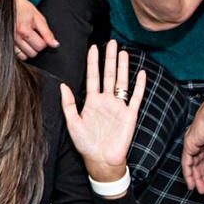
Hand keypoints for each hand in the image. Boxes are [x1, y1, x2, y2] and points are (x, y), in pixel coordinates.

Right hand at [13, 0, 57, 57]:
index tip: (41, 35)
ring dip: (28, 50)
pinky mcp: (5, 42)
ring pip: (24, 56)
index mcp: (24, 30)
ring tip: (28, 39)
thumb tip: (55, 44)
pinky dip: (21, 51)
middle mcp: (15, 37)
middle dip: (36, 46)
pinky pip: (16, 55)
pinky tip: (22, 42)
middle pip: (33, 53)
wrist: (8, 2)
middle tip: (35, 36)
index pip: (41, 46)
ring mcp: (9, 40)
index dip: (44, 41)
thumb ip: (47, 33)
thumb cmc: (22, 7)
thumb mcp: (38, 17)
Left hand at [61, 41, 145, 183]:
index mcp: (91, 101)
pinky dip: (139, 85)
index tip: (93, 47)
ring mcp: (118, 107)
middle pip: (108, 74)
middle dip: (109, 58)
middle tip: (112, 42)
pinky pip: (136, 97)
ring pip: (121, 82)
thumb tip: (63, 85)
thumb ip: (68, 104)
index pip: (92, 76)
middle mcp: (106, 101)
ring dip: (123, 67)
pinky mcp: (130, 115)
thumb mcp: (72, 122)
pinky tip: (141, 73)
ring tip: (124, 52)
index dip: (93, 62)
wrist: (102, 161)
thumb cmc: (86, 143)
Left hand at [182, 88, 203, 192]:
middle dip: (200, 177)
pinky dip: (188, 173)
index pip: (202, 157)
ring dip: (194, 178)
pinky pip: (186, 162)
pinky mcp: (190, 144)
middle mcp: (196, 140)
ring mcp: (192, 142)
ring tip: (199, 190)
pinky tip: (190, 183)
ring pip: (190, 165)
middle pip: (196, 163)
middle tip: (203, 190)